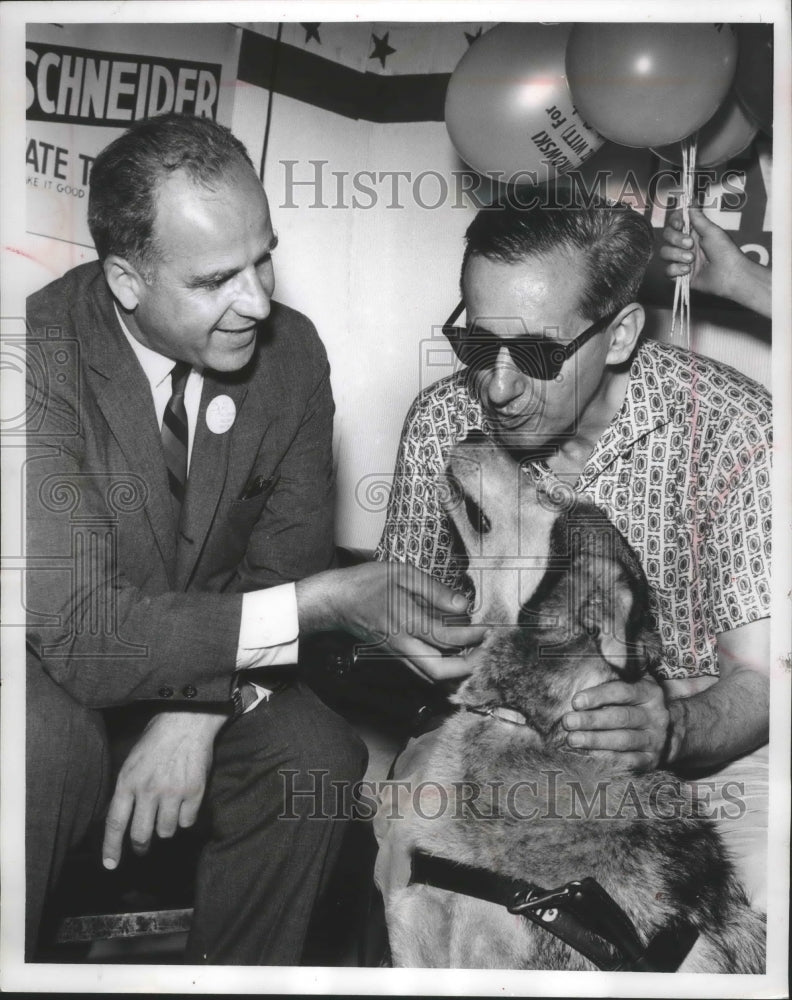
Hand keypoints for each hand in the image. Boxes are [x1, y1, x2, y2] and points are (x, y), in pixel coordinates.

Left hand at [102, 709, 226, 868]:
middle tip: (142, 846)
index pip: (115, 824)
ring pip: (166, 831)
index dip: (111, 848)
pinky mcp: (194, 792)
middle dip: (141, 845)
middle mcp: (149, 790)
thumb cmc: (157, 737)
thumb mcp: (132, 759)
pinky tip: (184, 804)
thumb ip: (128, 787)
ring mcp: (173, 792)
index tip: (110, 865)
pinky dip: (185, 818)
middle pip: (141, 835)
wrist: (188, 719)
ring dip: (165, 827)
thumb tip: (126, 815)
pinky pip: (188, 821)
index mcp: (128, 781)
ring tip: (167, 813)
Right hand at [297, 561, 487, 682]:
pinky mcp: (394, 655)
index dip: (472, 637)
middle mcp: (403, 644)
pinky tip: (452, 658)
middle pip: (440, 673)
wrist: (337, 600)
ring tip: (473, 656)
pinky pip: (421, 671)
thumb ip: (434, 590)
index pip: (447, 638)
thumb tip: (463, 605)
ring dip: (455, 672)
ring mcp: (397, 653)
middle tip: (484, 654)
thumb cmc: (366, 584)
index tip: (487, 629)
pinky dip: (441, 670)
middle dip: (467, 669)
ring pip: (430, 676)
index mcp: (406, 622)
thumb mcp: (402, 575)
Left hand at [562, 676, 670, 771]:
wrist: (671, 731)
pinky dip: (608, 760)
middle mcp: (655, 716)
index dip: (598, 696)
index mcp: (649, 693)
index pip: (621, 692)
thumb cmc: (639, 703)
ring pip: (622, 741)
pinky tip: (589, 757)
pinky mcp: (651, 760)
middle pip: (620, 718)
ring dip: (595, 741)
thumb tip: (610, 647)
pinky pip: (627, 762)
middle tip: (567, 722)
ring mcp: (654, 740)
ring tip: (572, 740)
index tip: (576, 701)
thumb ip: (624, 667)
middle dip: (591, 721)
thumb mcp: (638, 681)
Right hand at [660, 206, 770, 316]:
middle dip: (676, 240)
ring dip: (677, 255)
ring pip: (664, 253)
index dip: (674, 222)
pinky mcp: (679, 274)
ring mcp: (681, 259)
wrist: (728, 274)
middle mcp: (686, 244)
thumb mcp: (712, 231)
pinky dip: (676, 270)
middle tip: (690, 244)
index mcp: (694, 232)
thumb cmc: (725, 252)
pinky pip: (667, 270)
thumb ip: (698, 218)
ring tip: (691, 260)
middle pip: (667, 236)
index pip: (675, 222)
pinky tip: (687, 271)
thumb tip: (690, 205)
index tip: (679, 224)